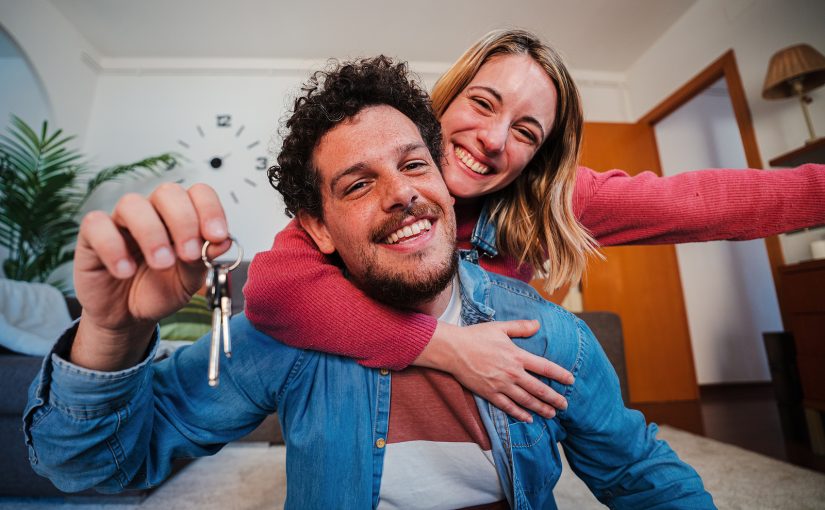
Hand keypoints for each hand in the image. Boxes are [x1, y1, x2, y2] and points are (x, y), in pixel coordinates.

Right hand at [71, 183, 229, 369]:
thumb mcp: (189, 280)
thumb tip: (223, 241)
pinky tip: (125, 271)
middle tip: (189, 254)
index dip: (210, 209)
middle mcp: (153, 212)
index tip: (217, 236)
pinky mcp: (92, 237)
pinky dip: (113, 248)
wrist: (128, 317)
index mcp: (181, 217)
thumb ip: (205, 259)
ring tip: (161, 264)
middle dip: (184, 222)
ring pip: (133, 204)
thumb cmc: (160, 291)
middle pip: (168, 192)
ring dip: (152, 234)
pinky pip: (97, 224)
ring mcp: (121, 221)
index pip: (198, 193)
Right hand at [415, 320, 573, 421]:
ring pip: (526, 401)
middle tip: (565, 405)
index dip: (560, 374)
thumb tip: (538, 324)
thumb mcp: (500, 327)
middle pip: (539, 389)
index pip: (545, 367)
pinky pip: (508, 407)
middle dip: (554, 398)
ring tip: (552, 414)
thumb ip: (520, 327)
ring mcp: (501, 385)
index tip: (571, 380)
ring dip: (541, 408)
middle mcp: (512, 373)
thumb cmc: (476, 336)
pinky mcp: (490, 394)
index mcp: (517, 356)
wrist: (454, 350)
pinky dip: (520, 414)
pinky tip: (528, 418)